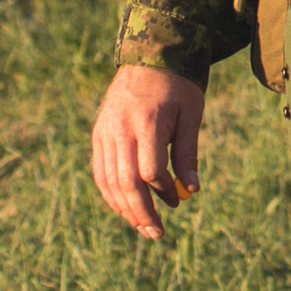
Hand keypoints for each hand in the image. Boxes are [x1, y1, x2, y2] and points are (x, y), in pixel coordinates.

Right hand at [91, 64, 206, 239]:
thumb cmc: (179, 88)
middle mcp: (119, 129)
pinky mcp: (98, 134)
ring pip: (108, 180)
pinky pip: (100, 171)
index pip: (149, 170)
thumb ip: (187, 153)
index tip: (178, 202)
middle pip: (125, 181)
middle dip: (140, 211)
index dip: (163, 191)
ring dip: (124, 208)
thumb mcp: (192, 115)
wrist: (150, 57)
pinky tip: (126, 207)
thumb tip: (191, 190)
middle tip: (157, 233)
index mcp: (147, 122)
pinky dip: (111, 193)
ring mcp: (104, 132)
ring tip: (142, 226)